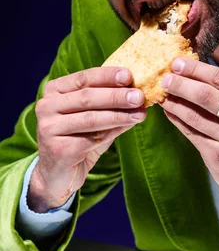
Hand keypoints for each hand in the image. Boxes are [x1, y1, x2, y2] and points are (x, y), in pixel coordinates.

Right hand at [30, 67, 145, 211]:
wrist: (59, 174)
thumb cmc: (79, 142)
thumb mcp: (96, 122)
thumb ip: (112, 109)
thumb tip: (139, 97)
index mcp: (54, 91)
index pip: (83, 78)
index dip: (107, 76)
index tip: (129, 75)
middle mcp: (46, 106)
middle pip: (87, 97)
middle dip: (116, 96)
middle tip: (139, 96)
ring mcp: (49, 127)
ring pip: (90, 118)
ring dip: (118, 115)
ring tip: (139, 113)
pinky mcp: (58, 148)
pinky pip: (90, 138)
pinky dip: (112, 132)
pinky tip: (127, 127)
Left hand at [161, 58, 218, 206]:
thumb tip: (198, 75)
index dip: (195, 69)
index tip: (178, 64)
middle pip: (205, 96)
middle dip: (180, 85)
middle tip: (165, 79)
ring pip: (194, 116)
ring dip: (175, 103)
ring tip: (164, 96)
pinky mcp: (218, 156)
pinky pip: (192, 134)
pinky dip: (178, 121)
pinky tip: (171, 113)